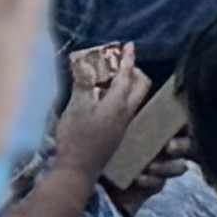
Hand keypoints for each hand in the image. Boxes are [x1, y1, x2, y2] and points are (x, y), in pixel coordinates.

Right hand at [44, 42, 149, 180]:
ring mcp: (125, 126)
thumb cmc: (75, 138)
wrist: (78, 171)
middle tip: (120, 63)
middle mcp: (127, 113)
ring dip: (128, 85)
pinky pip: (128, 109)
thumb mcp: (75, 108)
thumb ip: (83, 85)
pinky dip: (122, 98)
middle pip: (141, 86)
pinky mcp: (118, 135)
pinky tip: (105, 100)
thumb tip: (86, 66)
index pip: (127, 75)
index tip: (129, 45)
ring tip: (111, 79)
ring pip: (135, 98)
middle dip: (134, 71)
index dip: (128, 58)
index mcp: (118, 104)